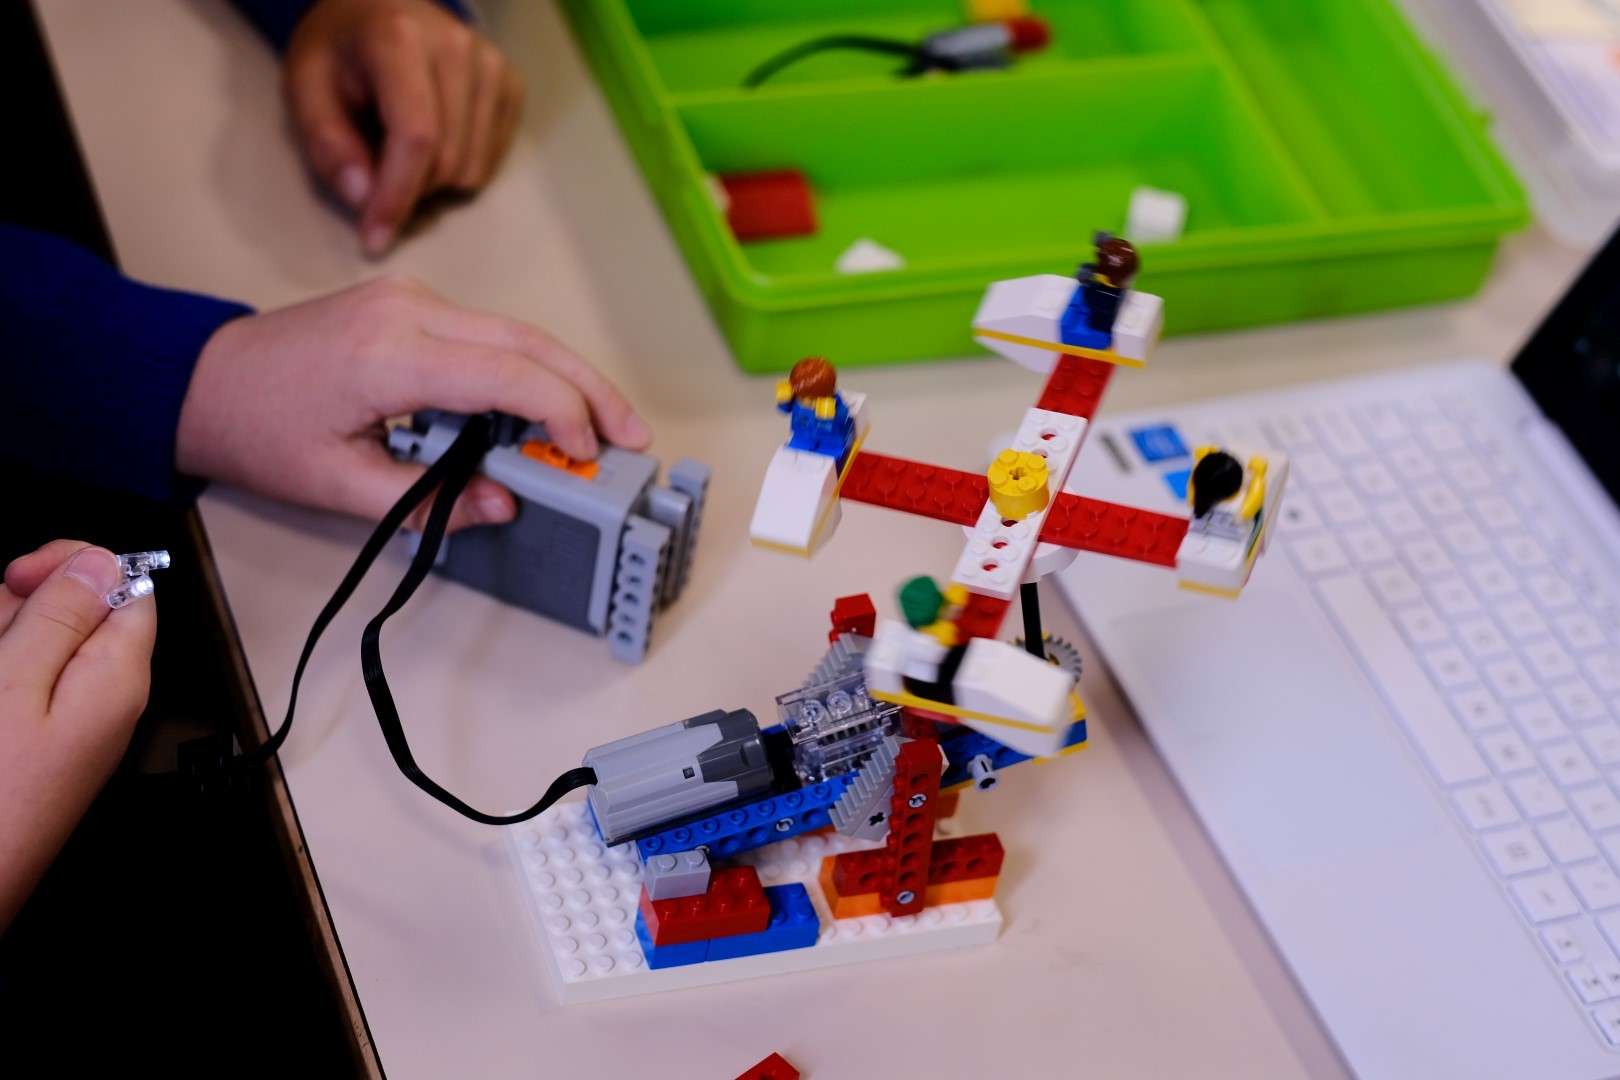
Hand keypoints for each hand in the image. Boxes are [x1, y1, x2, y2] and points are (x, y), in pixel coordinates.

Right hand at [0, 541, 156, 929]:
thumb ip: (63, 616)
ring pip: (41, 649)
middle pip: (80, 615)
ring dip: (4, 644)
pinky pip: (26, 688)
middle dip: (22, 610)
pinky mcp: (42, 743)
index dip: (78, 566)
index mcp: (119, 675)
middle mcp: (109, 698)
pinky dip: (3, 678)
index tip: (19, 575)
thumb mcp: (18, 679)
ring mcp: (73, 724)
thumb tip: (104, 561)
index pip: (131, 588)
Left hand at [175, 277, 651, 531]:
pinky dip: (526, 367)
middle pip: (531, 341)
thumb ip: (429, 502)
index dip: (565, 414)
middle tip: (632, 436)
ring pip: (517, 331)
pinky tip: (544, 407)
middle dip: (589, 389)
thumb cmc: (259, 429)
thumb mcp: (340, 486)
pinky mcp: (409, 302)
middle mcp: (409, 310)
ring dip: (564, 377)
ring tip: (600, 427)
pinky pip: (487, 331)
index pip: (510, 375)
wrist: (200, 379)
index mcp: (391, 354)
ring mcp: (410, 298)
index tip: (590, 455)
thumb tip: (503, 504)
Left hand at [284, 0, 524, 254]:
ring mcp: (491, 64)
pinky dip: (460, 167)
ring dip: (434, 181)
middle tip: (375, 172)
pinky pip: (492, 159)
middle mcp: (458, 45)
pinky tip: (436, 139)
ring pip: (473, 168)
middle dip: (408, 188)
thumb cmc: (339, 52)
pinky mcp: (510, 83)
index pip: (416, 136)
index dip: (396, 195)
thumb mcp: (305, 89)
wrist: (378, 7)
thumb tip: (365, 197)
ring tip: (401, 148)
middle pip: (447, 161)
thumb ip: (327, 143)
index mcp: (398, 38)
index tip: (375, 237)